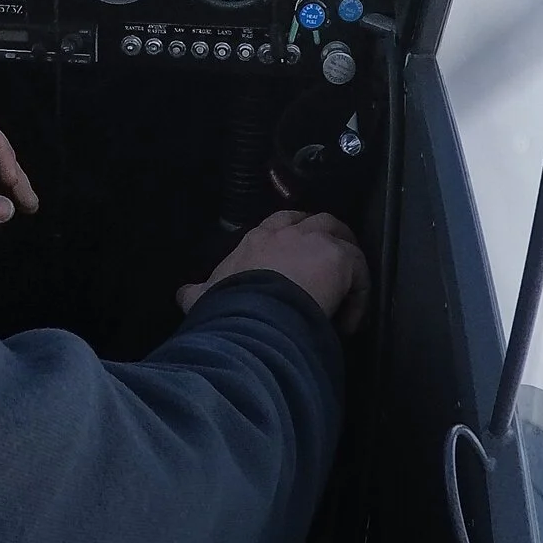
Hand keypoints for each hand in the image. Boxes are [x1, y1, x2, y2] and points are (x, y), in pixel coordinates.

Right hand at [180, 209, 368, 328]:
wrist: (255, 314)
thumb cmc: (230, 305)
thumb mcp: (205, 296)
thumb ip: (196, 293)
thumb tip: (182, 294)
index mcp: (257, 239)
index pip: (280, 223)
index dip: (292, 236)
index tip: (298, 258)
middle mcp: (287, 232)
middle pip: (317, 221)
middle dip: (326, 238)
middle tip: (331, 266)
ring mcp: (316, 241)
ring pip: (342, 236)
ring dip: (347, 259)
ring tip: (348, 289)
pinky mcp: (340, 258)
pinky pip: (359, 270)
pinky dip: (358, 294)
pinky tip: (349, 321)